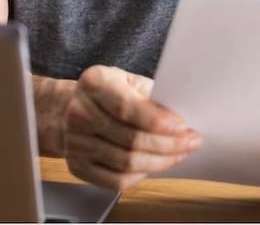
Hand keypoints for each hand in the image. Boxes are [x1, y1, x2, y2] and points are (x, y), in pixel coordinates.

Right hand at [63, 65, 201, 189]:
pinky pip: (115, 181)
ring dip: (160, 161)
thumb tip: (178, 115)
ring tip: (179, 154)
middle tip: (190, 141)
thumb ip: (149, 94)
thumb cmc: (107, 91)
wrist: (69, 107)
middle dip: (168, 144)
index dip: (156, 121)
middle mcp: (80, 112)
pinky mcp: (77, 166)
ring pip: (126, 163)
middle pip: (130, 139)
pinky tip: (155, 165)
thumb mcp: (127, 79)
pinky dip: (140, 176)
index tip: (182, 126)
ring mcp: (75, 142)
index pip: (126, 107)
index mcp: (94, 83)